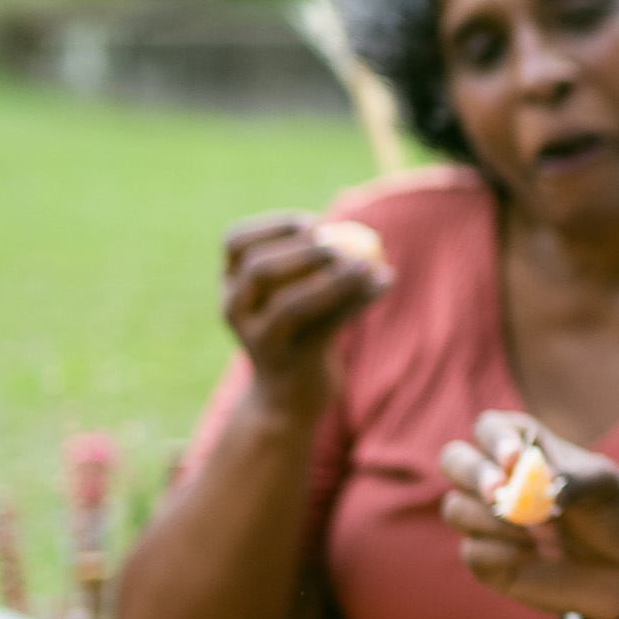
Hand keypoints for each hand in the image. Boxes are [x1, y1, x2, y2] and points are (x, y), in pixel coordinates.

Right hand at [221, 212, 391, 422]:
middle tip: (340, 246)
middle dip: (302, 252)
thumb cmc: (301, 330)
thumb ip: (317, 266)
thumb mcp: (300, 294)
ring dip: (334, 280)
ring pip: (290, 304)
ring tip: (369, 264)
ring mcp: (258, 339)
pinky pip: (326, 325)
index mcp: (231, 284)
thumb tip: (358, 234)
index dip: (273, 226)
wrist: (290, 395)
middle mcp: (235, 309)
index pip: (234, 242)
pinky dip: (359, 300)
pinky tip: (386, 282)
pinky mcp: (289, 360)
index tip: (312, 222)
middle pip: (258, 270)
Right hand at [436, 412, 618, 618]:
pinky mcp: (491, 561)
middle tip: (500, 494)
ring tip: (551, 535)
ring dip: (499, 522)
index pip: (490, 427)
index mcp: (530, 450)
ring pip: (456, 509)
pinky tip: (541, 558)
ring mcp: (490, 522)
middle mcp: (502, 481)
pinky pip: (473, 551)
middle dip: (474, 475)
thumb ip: (570, 479)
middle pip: (454, 461)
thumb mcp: (607, 488)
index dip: (495, 439)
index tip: (516, 460)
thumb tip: (533, 488)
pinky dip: (506, 554)